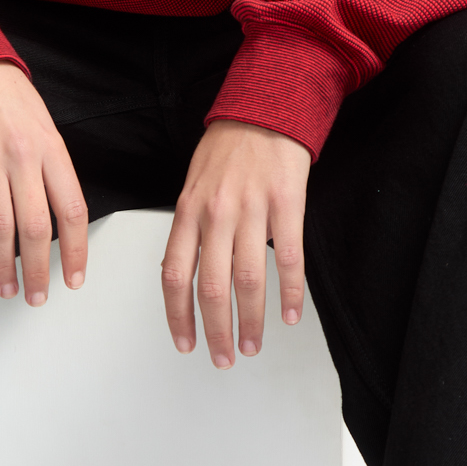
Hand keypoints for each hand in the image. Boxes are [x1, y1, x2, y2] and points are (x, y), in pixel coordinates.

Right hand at [0, 62, 87, 304]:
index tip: (73, 278)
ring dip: (2, 266)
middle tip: (37, 295)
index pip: (72, 210)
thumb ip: (51, 171)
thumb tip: (55, 220)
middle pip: (36, 227)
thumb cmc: (8, 98)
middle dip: (37, 270)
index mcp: (52, 149)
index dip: (75, 250)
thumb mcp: (45, 128)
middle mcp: (22, 156)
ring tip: (6, 289)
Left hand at [161, 119, 309, 365]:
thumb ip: (191, 227)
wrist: (266, 107)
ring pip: (248, 280)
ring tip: (252, 345)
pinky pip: (288, 258)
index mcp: (188, 211)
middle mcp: (216, 214)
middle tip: (223, 358)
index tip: (185, 343)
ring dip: (250, 321)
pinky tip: (291, 315)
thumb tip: (187, 274)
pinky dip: (290, 292)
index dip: (178, 315)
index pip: (175, 274)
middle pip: (212, 287)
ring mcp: (252, 209)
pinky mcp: (286, 204)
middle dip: (216, 330)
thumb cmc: (229, 146)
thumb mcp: (194, 183)